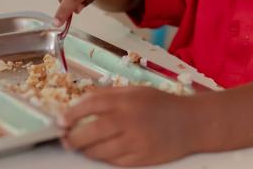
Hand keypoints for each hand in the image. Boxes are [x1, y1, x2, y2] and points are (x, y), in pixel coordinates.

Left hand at [60, 86, 196, 165]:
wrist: (192, 123)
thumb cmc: (162, 104)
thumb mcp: (135, 91)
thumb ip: (109, 95)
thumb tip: (82, 101)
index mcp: (125, 99)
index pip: (89, 105)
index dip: (70, 114)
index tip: (60, 121)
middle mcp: (128, 120)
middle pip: (90, 131)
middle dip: (73, 137)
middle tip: (65, 138)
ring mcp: (135, 141)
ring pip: (99, 151)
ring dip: (85, 150)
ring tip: (79, 147)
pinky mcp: (141, 158)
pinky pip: (114, 161)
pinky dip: (104, 158)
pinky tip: (100, 153)